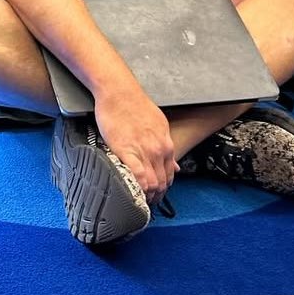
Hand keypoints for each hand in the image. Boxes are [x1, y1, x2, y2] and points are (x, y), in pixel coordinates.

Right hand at [92, 88, 177, 204]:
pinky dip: (138, 188)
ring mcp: (144, 151)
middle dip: (156, 197)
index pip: (171, 175)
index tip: (156, 195)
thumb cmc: (134, 104)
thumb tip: (175, 165)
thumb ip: (166, 146)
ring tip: (138, 201)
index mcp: (166, 144)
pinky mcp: (126, 150)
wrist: (119, 91)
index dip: (164, 189)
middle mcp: (158, 150)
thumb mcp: (159, 124)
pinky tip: (132, 193)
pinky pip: (138, 176)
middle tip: (147, 203)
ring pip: (152, 183)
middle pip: (163, 183)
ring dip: (147, 196)